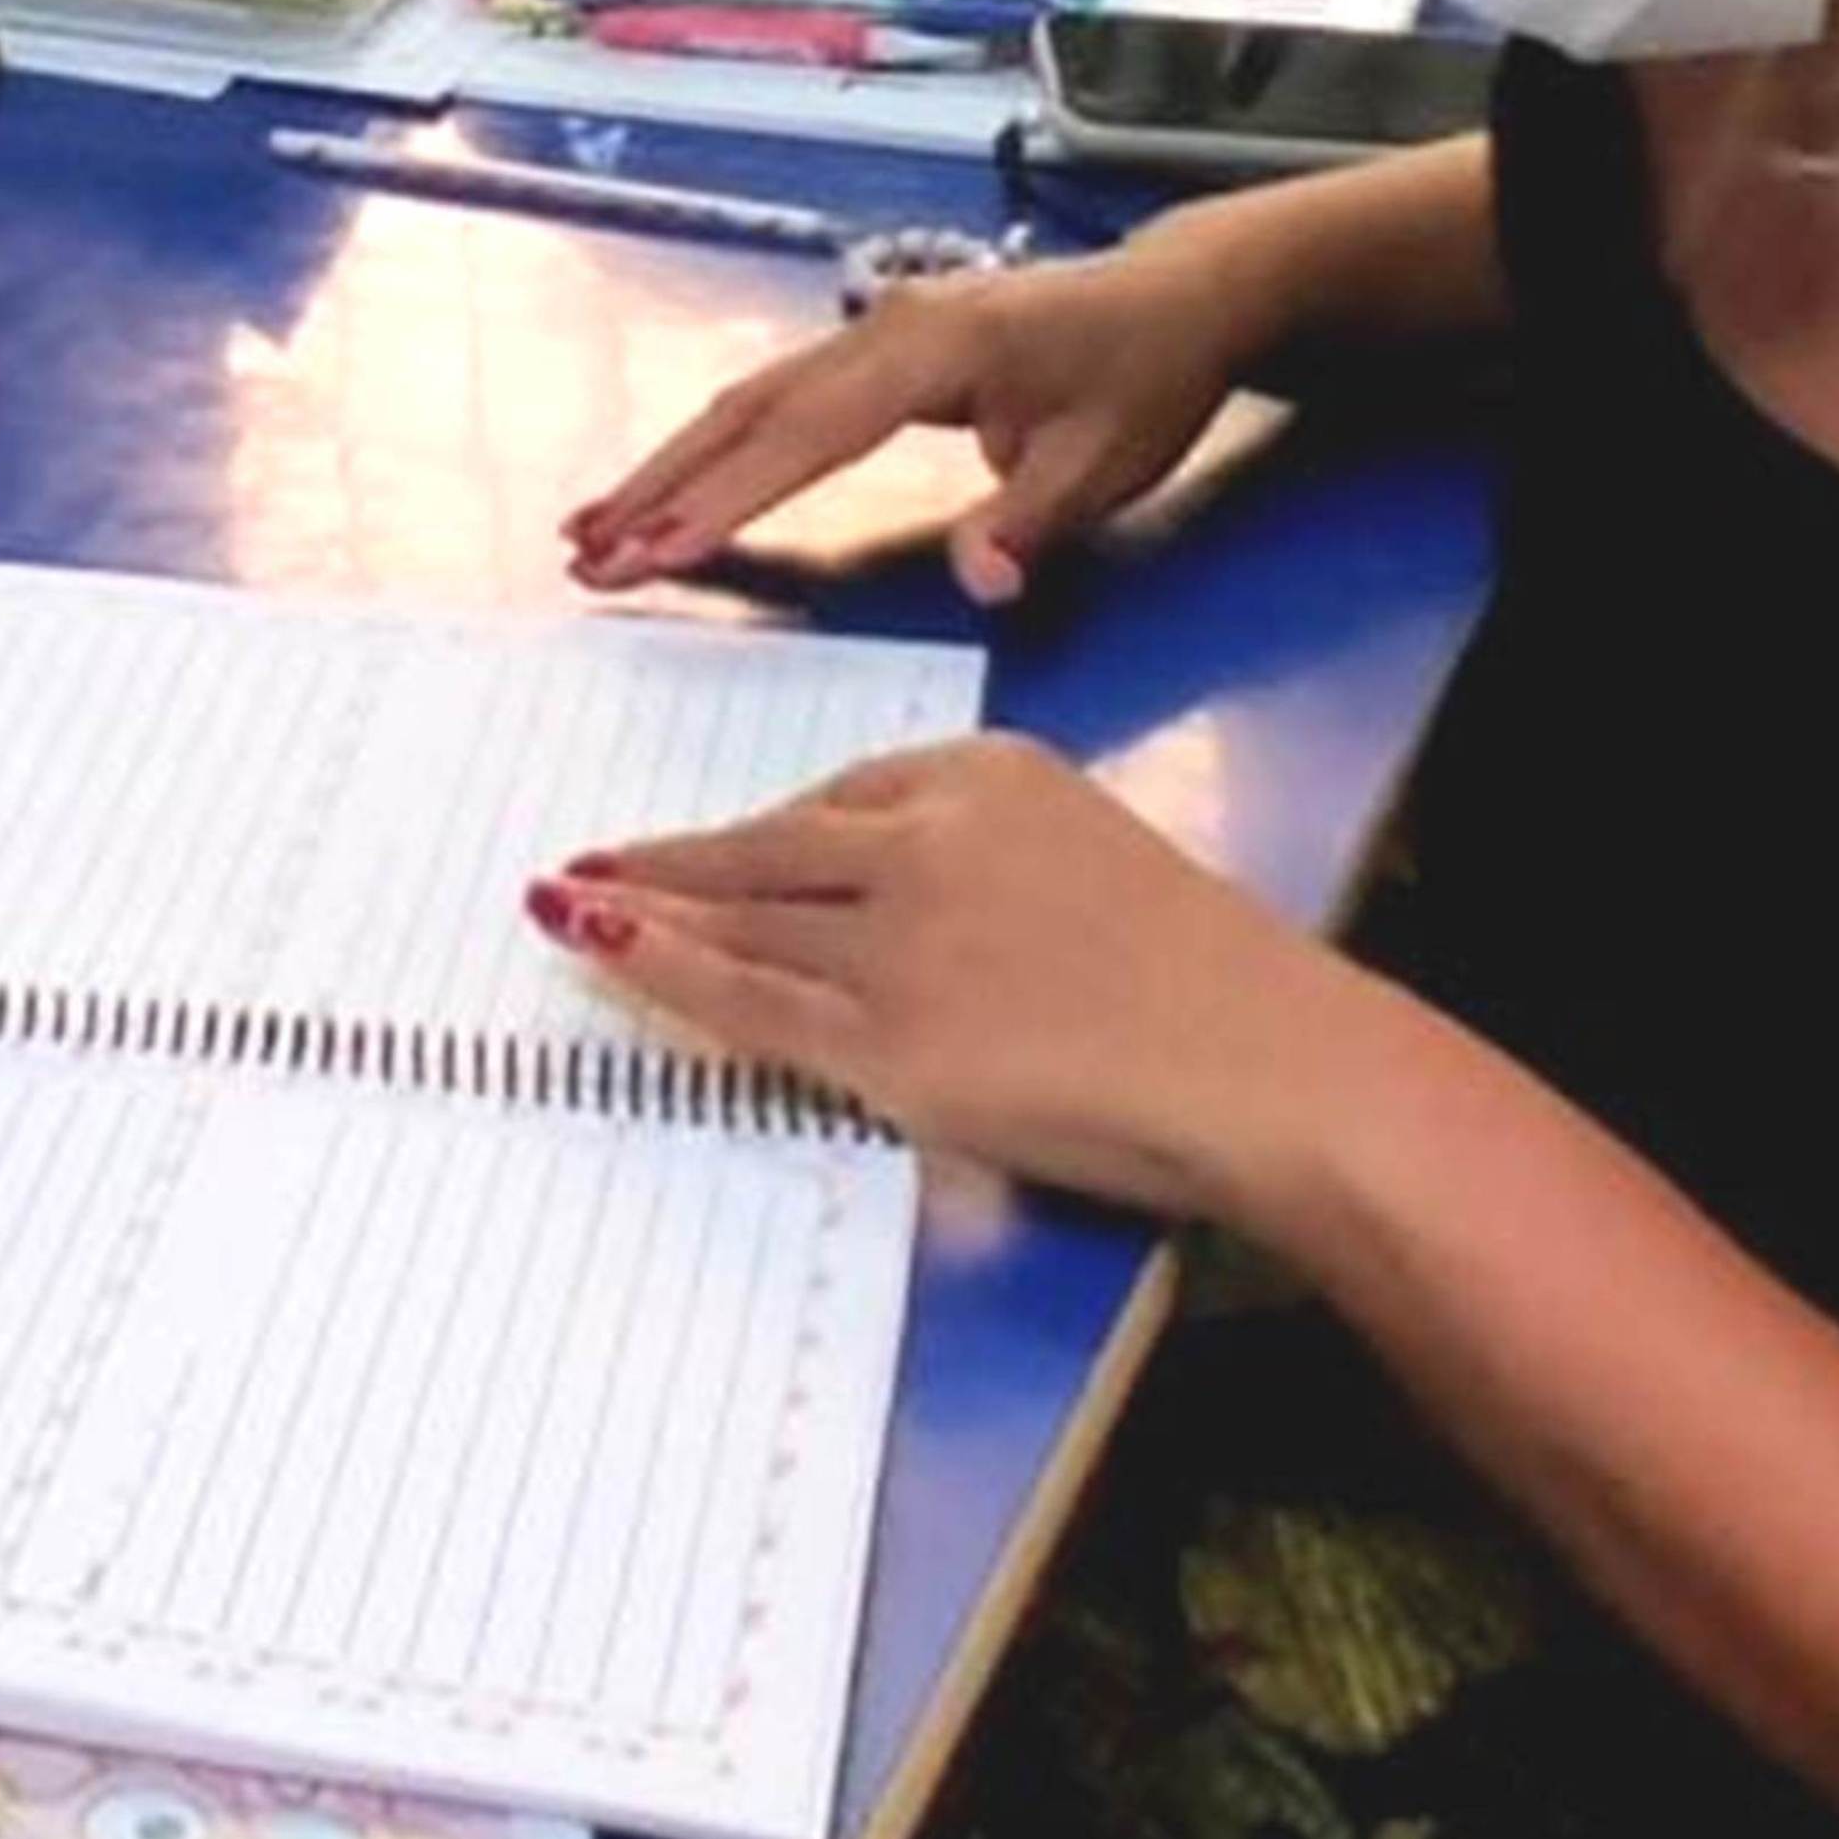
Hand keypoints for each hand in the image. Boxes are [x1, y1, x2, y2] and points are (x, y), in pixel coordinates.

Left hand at [530, 743, 1394, 1222]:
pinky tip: (608, 950)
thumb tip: (913, 920)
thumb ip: (993, 875)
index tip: (710, 850)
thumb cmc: (1213, 985)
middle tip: (594, 858)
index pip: (844, 799)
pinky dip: (666, 972)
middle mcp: (927, 839)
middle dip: (672, 857)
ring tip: (571, 901)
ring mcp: (897, 938)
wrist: (1267, 1061)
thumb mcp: (1093, 864)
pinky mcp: (887, 1036)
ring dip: (643, 907)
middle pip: (769, 846)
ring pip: (742, 917)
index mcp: (988, 776)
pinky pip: (748, 1000)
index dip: (762, 835)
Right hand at [564, 232, 1270, 605]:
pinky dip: (711, 448)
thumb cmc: (1144, 377)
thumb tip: (981, 584)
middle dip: (663, 486)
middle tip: (586, 554)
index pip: (810, 435)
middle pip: (748, 410)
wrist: (1175, 296)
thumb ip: (1032, 522)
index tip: (657, 550)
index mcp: (932, 350)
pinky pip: (774, 402)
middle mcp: (882, 329)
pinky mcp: (872, 350)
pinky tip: (667, 491)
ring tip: (592, 531)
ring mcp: (870, 331)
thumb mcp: (1107, 461)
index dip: (730, 497)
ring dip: (668, 468)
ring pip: (747, 402)